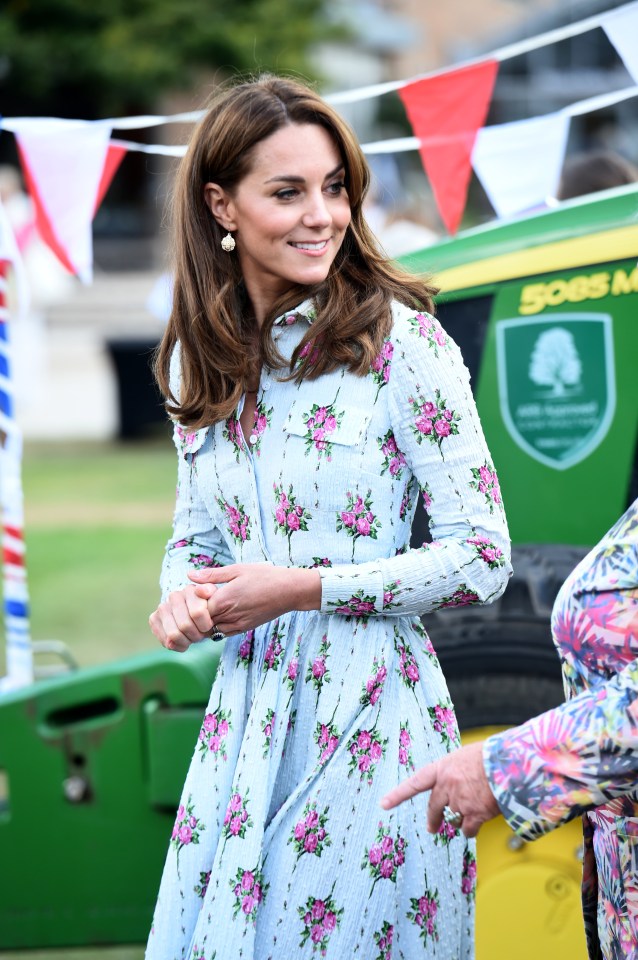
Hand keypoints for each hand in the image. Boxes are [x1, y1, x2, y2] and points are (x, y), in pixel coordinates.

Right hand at [149, 584, 214, 651]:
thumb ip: (211, 592)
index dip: (205, 626)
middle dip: (196, 635)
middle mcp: (174, 596)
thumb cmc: (210, 610)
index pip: (197, 613)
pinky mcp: (154, 618)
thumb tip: (200, 590)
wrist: (198, 617)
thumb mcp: (217, 599)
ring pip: (173, 634)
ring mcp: (162, 607)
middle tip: (200, 634)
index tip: (209, 626)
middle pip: (185, 625)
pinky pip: (165, 640)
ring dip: (186, 641)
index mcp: (190, 590)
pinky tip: (182, 641)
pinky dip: (176, 645)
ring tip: (191, 638)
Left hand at [188, 563, 321, 635]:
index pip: (196, 608)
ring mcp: (237, 625)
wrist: (289, 591)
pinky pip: (222, 633)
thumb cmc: (264, 576)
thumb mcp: (237, 570)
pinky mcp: (244, 629)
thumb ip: (212, 575)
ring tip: (212, 605)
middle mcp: (229, 616)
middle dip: (197, 612)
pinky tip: (222, 614)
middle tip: (202, 598)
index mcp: (224, 599)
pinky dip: (217, 626)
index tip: (197, 590)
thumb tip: (190, 575)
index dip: (193, 600)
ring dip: (207, 620)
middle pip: (201, 621)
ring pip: (210, 630)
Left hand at [380, 741, 499, 837]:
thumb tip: (457, 784)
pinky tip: (477, 826)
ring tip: (472, 815)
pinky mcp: (474, 815)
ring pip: (454, 819)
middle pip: (434, 807)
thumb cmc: (491, 756)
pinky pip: (467, 830)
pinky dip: (471, 830)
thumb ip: (455, 771)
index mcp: (442, 768)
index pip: (415, 782)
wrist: (509, 764)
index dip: (398, 794)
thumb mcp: (466, 757)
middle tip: (432, 827)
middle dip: (433, 819)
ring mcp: (459, 802)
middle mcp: (446, 786)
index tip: (383, 804)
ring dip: (460, 820)